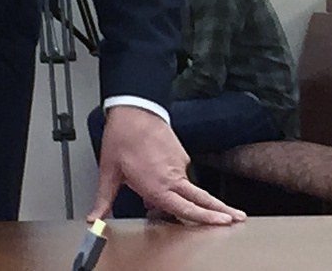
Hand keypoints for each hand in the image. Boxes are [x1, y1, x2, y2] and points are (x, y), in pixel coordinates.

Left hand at [87, 105, 245, 224]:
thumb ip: (104, 199)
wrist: (134, 108)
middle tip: (236, 218)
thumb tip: (95, 217)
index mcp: (157, 185)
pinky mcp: (180, 154)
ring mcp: (179, 164)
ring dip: (183, 195)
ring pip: (186, 186)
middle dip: (220, 210)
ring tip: (162, 187)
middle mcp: (172, 176)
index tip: (222, 222)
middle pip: (202, 197)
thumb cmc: (123, 137)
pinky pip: (179, 172)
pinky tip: (158, 174)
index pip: (186, 208)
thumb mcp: (109, 171)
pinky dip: (173, 179)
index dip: (205, 218)